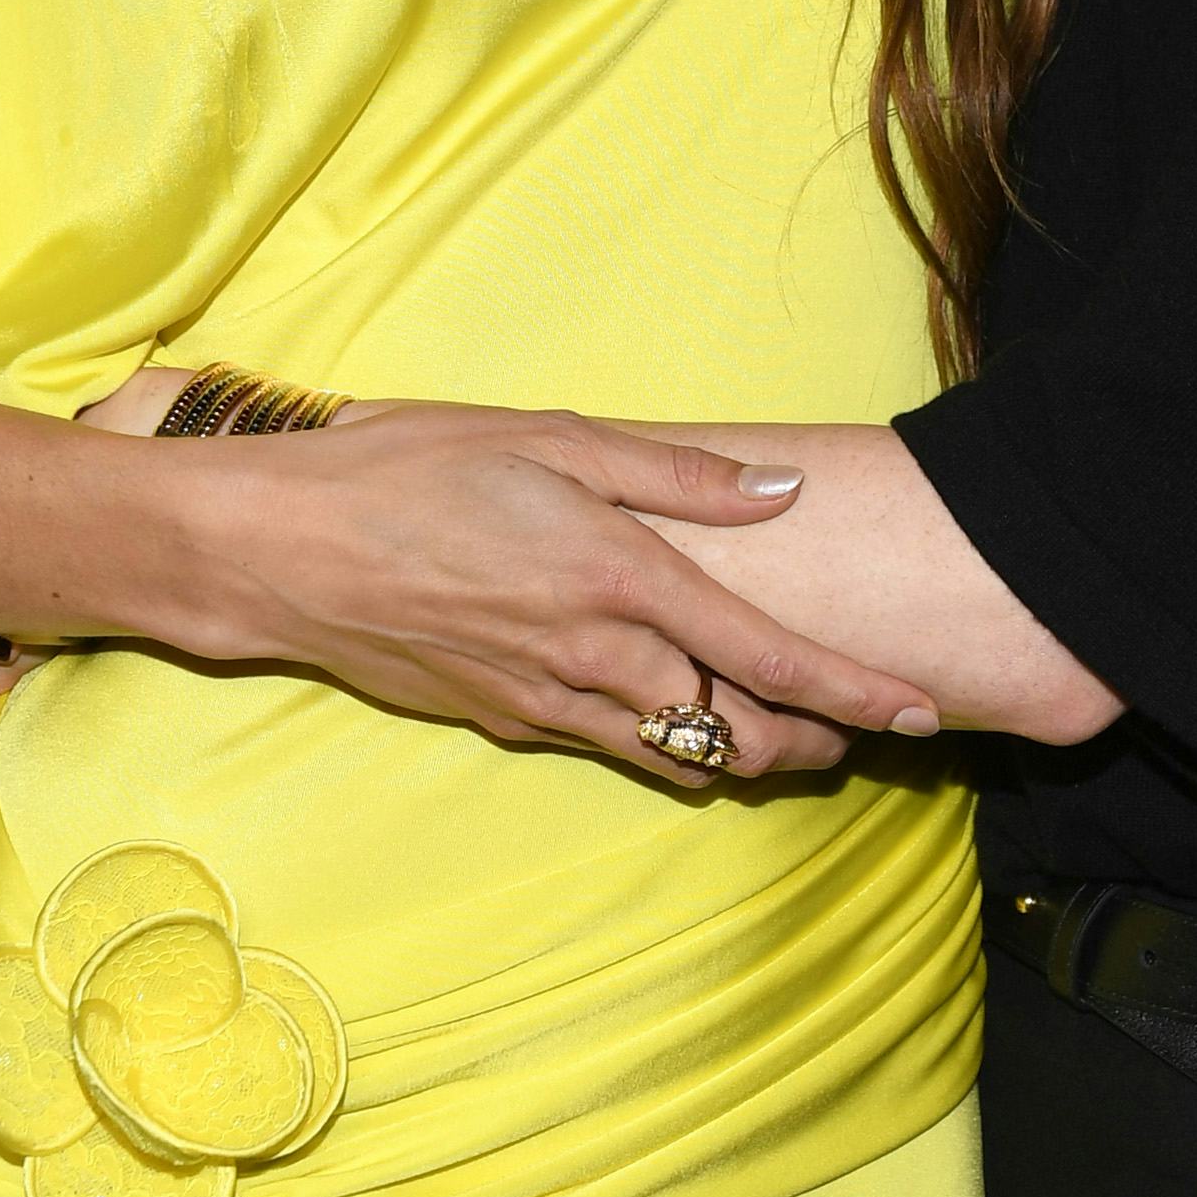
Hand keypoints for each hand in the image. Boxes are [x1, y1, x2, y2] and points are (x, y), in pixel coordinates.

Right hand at [0, 386, 940, 791]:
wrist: (274, 551)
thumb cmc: (405, 470)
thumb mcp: (549, 438)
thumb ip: (674, 476)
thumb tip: (778, 495)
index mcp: (618, 578)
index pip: (767, 657)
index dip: (854, 691)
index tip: (921, 711)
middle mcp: (593, 658)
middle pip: (739, 735)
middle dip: (816, 741)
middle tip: (868, 725)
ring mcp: (545, 703)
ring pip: (680, 758)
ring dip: (748, 756)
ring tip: (800, 738)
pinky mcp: (503, 722)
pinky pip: (612, 747)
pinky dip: (669, 746)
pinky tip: (680, 717)